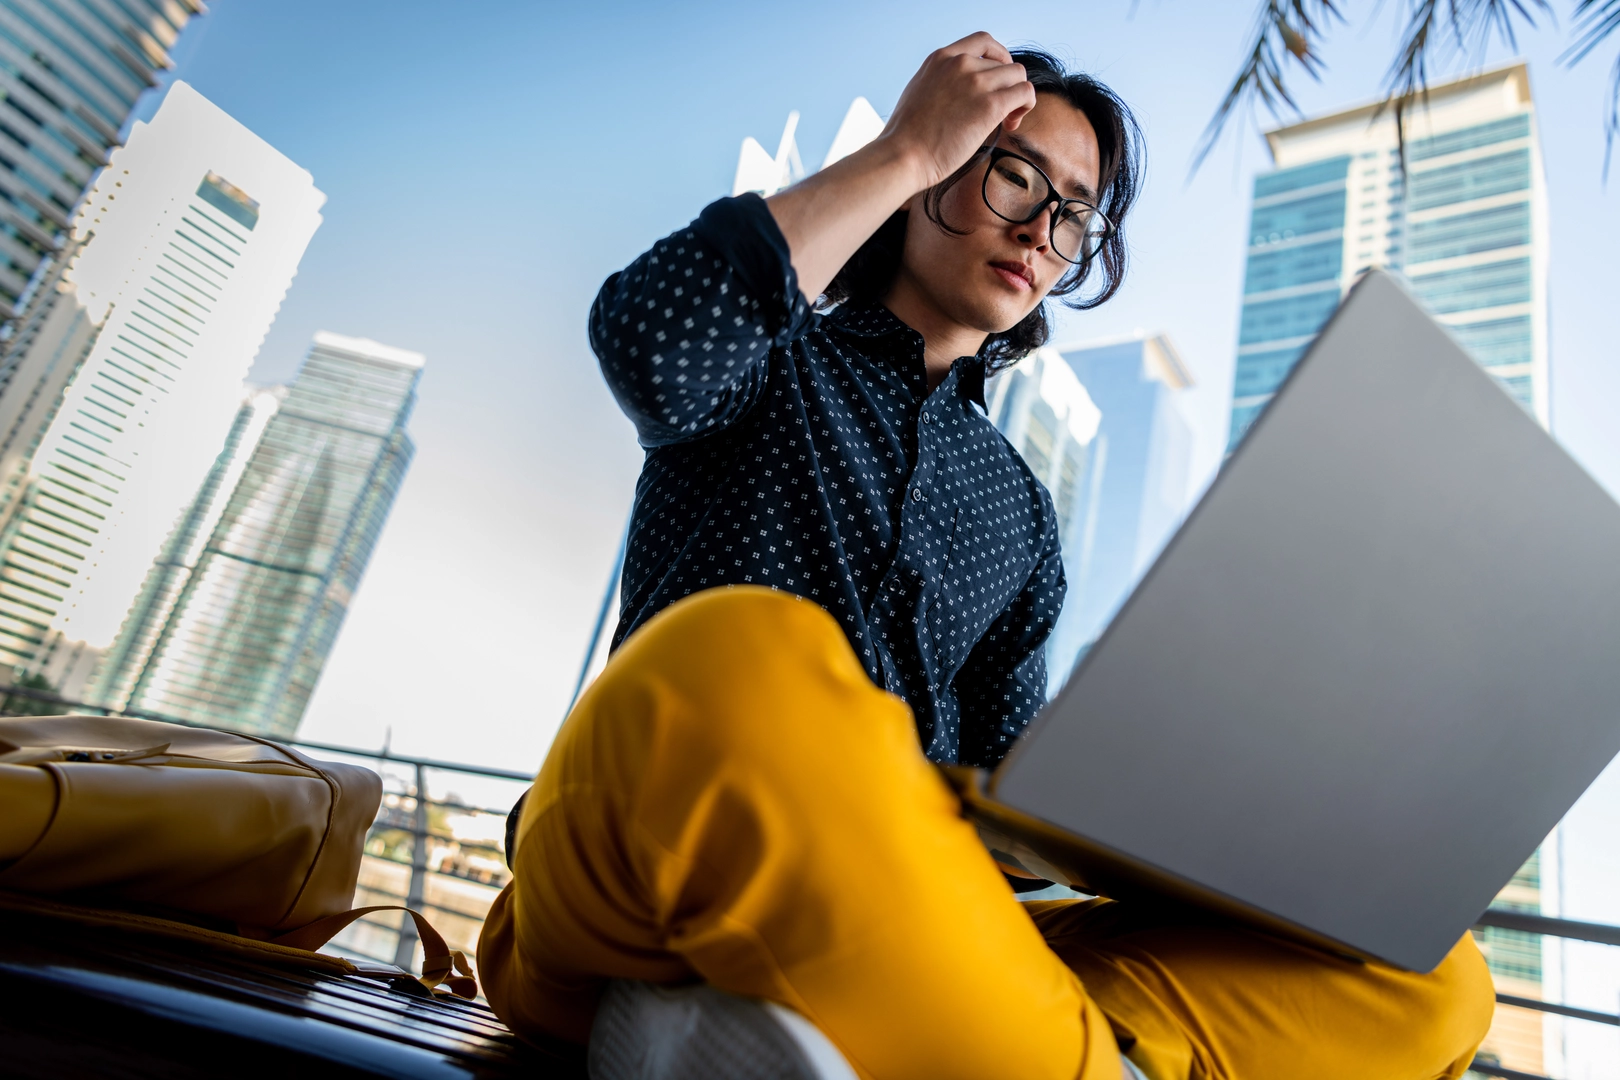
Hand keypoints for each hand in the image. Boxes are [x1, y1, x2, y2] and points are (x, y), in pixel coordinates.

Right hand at [879, 32, 1035, 192]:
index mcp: (941, 58)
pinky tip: (1011, 124)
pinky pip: (1025, 93)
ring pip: (1018, 75)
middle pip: (1004, 63)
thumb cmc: (906, 136)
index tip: (997, 78)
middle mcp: (961, 64)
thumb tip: (961, 93)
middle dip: (1007, 86)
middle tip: (1001, 111)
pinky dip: (1025, 106)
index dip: (998, 57)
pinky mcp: (990, 105)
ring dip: (1019, 96)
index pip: (983, 41)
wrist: (903, 155)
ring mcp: (976, 82)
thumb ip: (942, 82)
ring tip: (1008, 119)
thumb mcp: (919, 91)